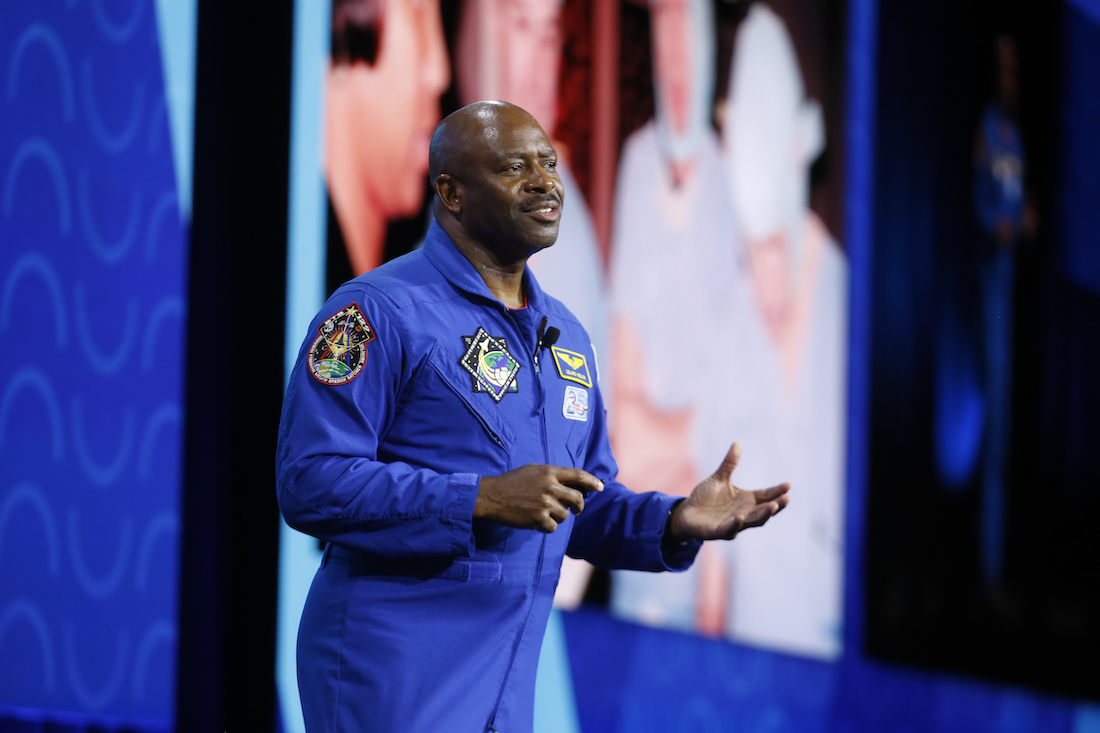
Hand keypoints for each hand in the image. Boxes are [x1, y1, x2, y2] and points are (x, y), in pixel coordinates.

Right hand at [475, 465, 603, 533]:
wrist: (491, 496)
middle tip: (577, 510)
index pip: (579, 475)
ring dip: (558, 517)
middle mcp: (550, 486)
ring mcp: (545, 503)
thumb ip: (551, 474)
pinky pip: (553, 527)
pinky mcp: (538, 518)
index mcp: (549, 472)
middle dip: (579, 506)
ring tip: (544, 513)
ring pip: (565, 515)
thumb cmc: (511, 482)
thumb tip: (570, 483)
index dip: (592, 482)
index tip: (600, 488)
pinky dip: (547, 526)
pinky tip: (537, 521)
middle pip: (577, 498)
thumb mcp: (532, 470)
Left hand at [669, 443, 789, 540]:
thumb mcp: (719, 478)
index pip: (766, 495)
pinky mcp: (720, 531)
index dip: (777, 491)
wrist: (687, 512)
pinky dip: (735, 524)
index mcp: (746, 500)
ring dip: (763, 515)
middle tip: (788, 498)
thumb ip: (729, 464)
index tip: (789, 485)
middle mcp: (744, 513)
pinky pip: (730, 529)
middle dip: (777, 505)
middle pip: (765, 510)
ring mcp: (734, 523)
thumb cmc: (705, 497)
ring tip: (773, 506)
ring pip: (753, 521)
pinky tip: (739, 517)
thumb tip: (737, 443)